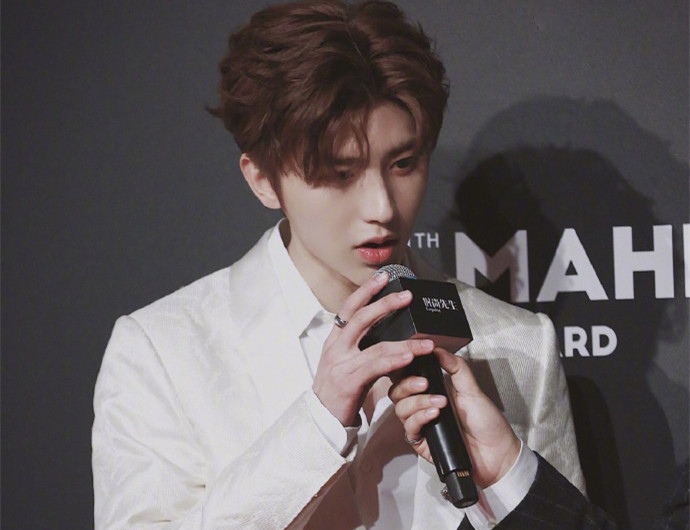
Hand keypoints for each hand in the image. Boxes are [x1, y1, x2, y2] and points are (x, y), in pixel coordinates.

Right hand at [312, 272, 434, 426]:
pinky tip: (409, 357)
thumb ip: (360, 346)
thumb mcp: (344, 361)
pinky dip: (394, 360)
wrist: (321, 419)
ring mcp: (342, 364)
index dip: (366, 292)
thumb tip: (385, 332)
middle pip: (361, 318)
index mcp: (335, 340)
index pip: (349, 309)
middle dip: (385, 304)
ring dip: (404, 341)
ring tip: (426, 342)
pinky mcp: (349, 382)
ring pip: (375, 345)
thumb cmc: (337, 390)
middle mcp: (336, 348)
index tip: (382, 277)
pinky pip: (375, 367)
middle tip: (407, 296)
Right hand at [389, 349, 520, 487]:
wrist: (496, 453)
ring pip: (401, 409)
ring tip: (440, 403)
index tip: (410, 359)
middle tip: (424, 383)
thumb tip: (438, 349)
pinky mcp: (422, 442)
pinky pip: (410, 429)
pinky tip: (434, 414)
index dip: (404, 368)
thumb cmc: (487, 422)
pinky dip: (420, 418)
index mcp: (434, 390)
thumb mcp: (472, 388)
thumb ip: (456, 367)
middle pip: (398, 392)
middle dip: (407, 385)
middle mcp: (424, 406)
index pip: (408, 376)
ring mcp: (422, 424)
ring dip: (418, 403)